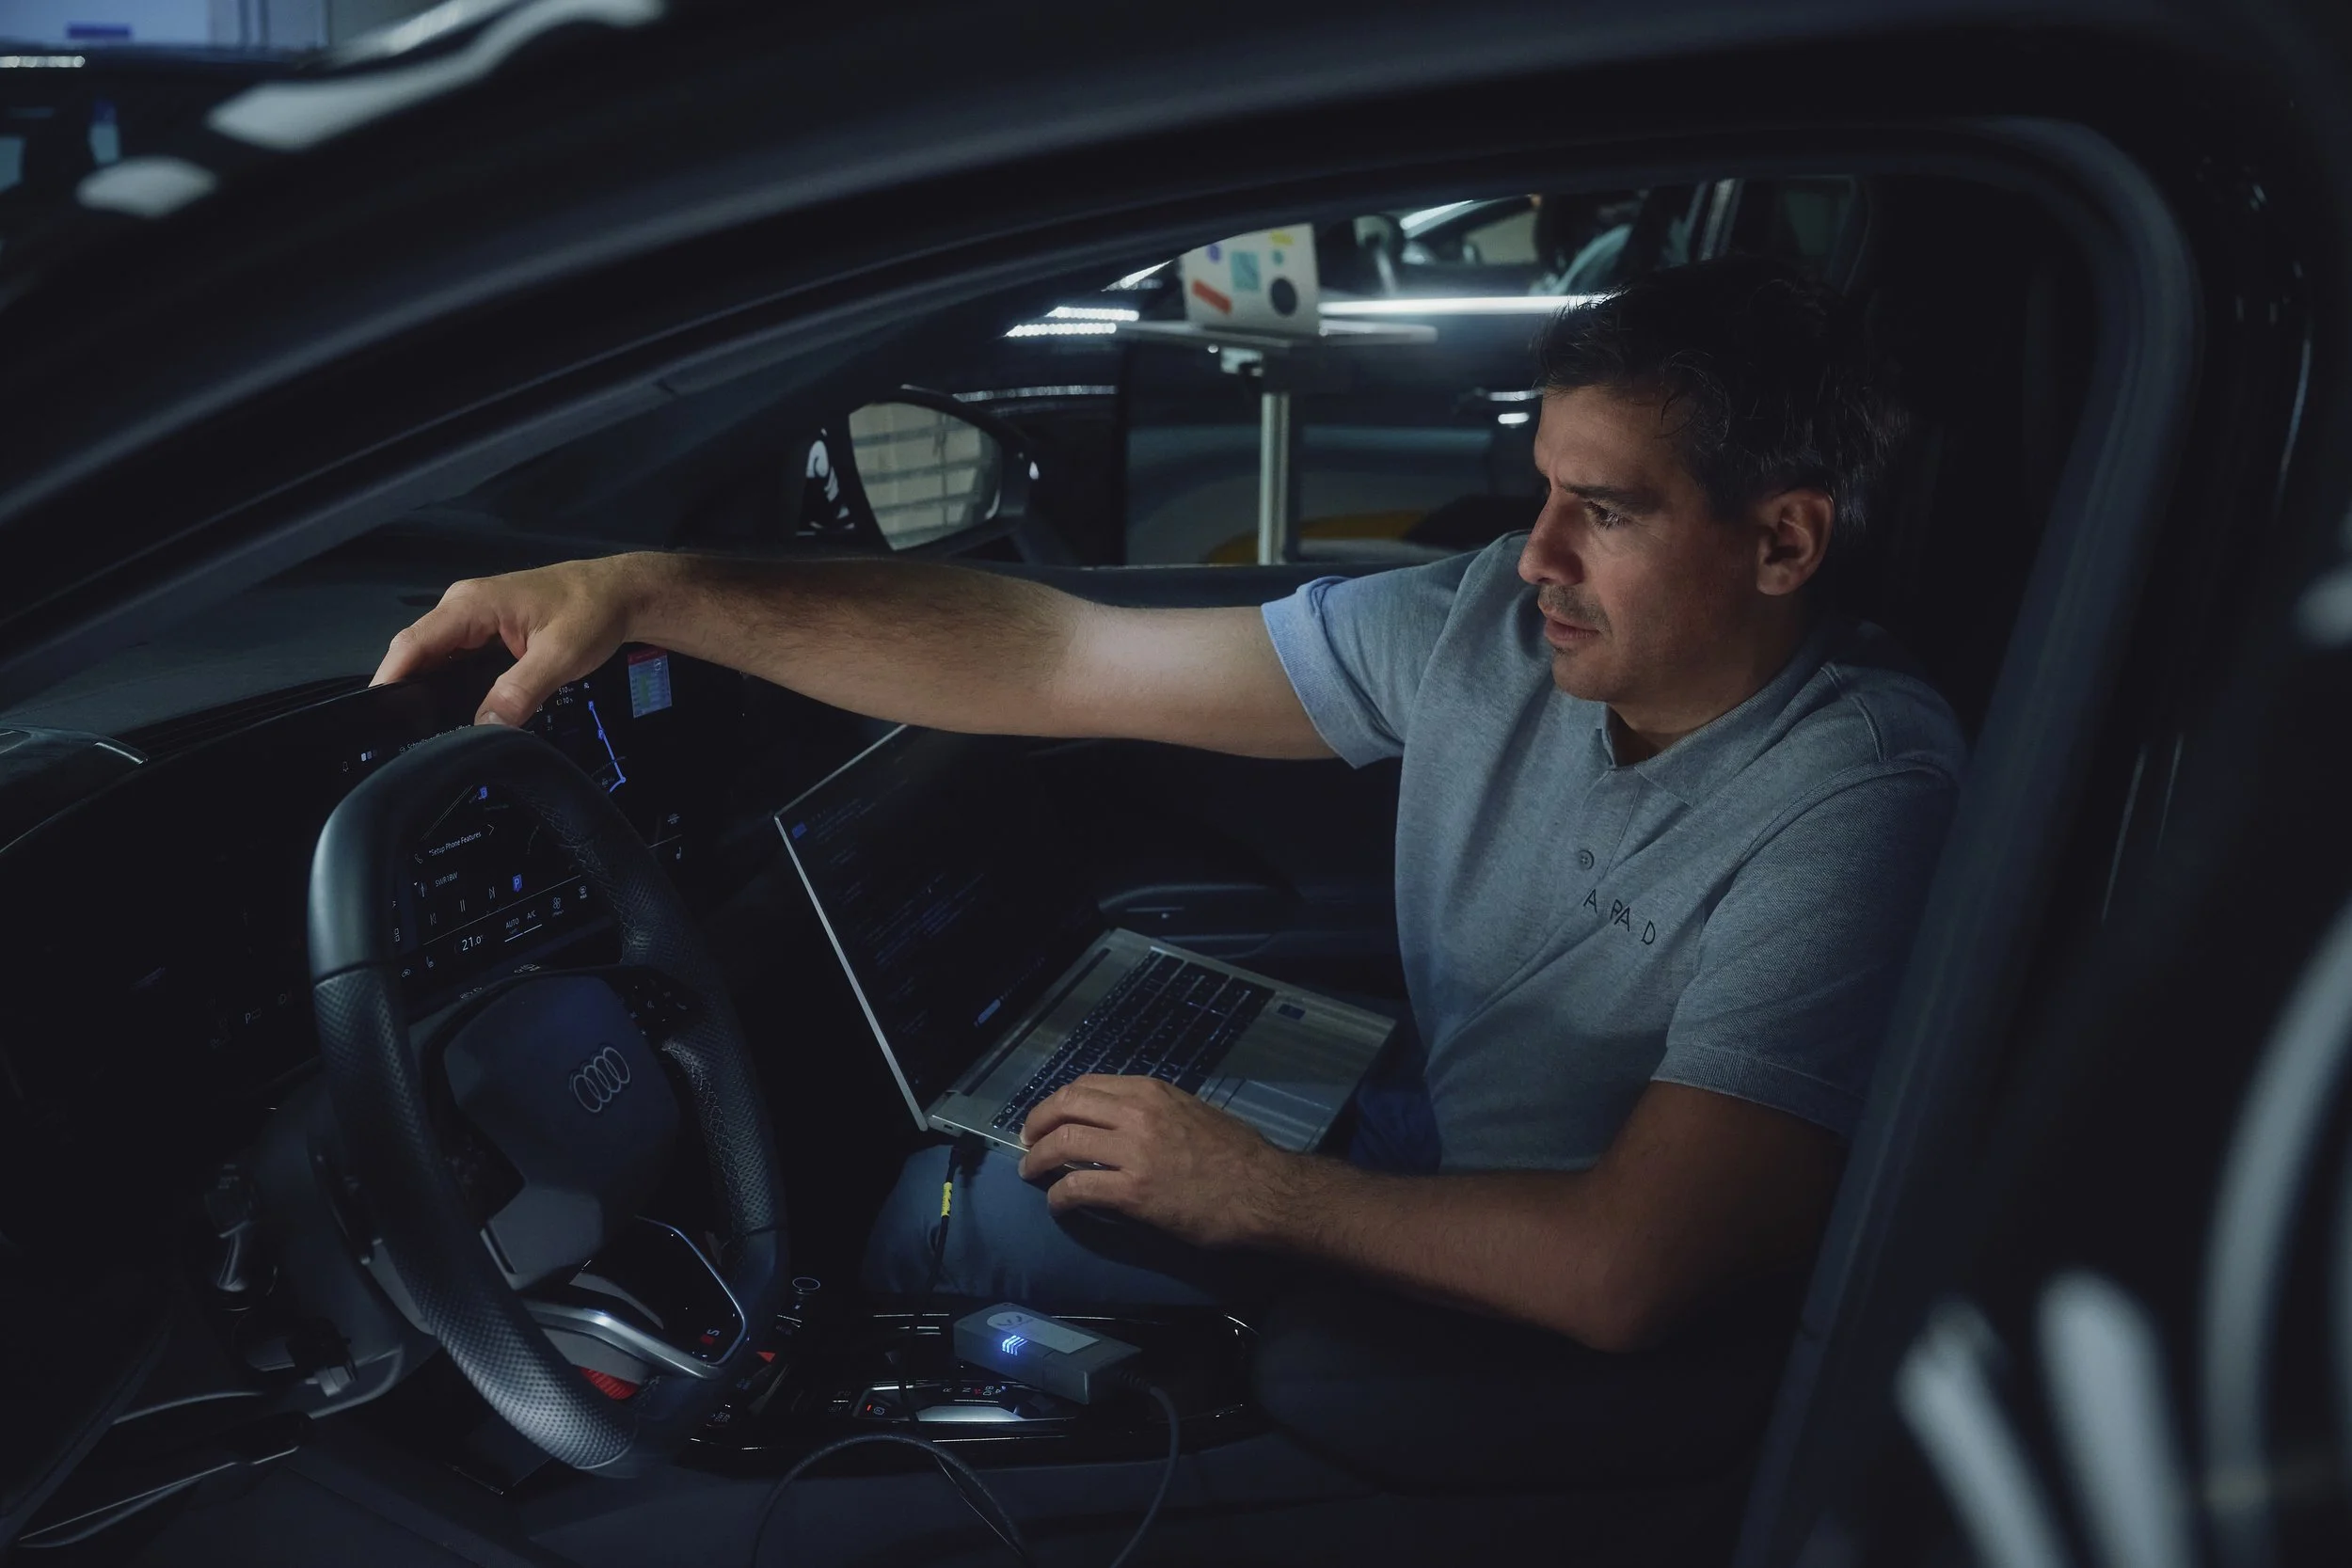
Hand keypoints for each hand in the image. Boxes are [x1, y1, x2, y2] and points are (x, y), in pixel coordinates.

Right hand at [372, 556, 644, 725]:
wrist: (622, 593)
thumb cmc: (593, 611)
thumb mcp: (560, 655)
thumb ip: (521, 691)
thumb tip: (487, 726)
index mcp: (471, 604)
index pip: (413, 644)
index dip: (389, 679)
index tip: (376, 716)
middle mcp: (463, 606)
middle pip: (416, 651)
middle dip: (403, 689)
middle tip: (399, 735)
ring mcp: (474, 617)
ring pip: (434, 656)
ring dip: (424, 687)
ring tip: (418, 729)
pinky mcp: (488, 629)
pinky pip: (454, 657)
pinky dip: (446, 681)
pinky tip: (449, 709)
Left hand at [1016, 1075, 1296, 1247]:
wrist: (1264, 1192)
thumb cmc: (1237, 1155)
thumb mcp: (1193, 1112)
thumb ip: (1156, 1111)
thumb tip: (1125, 1122)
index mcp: (1151, 1091)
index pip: (1086, 1086)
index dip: (1057, 1102)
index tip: (1048, 1118)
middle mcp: (1137, 1112)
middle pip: (1065, 1107)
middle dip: (1037, 1124)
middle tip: (1028, 1143)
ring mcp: (1134, 1151)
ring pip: (1063, 1143)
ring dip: (1038, 1158)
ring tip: (1031, 1172)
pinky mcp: (1133, 1191)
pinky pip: (1078, 1186)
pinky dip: (1059, 1195)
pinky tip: (1058, 1203)